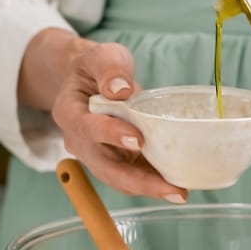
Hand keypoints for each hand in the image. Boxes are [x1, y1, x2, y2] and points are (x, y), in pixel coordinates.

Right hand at [18, 28, 186, 201]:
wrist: (90, 81)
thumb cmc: (97, 68)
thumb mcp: (102, 56)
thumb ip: (109, 69)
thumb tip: (120, 89)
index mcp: (70, 113)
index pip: (88, 128)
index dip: (111, 135)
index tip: (138, 140)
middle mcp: (80, 141)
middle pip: (105, 167)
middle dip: (138, 181)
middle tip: (172, 188)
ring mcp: (97, 155)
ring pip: (119, 179)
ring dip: (149, 188)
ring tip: (180, 193)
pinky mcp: (116, 160)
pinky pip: (132, 176)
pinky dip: (153, 182)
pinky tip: (178, 184)